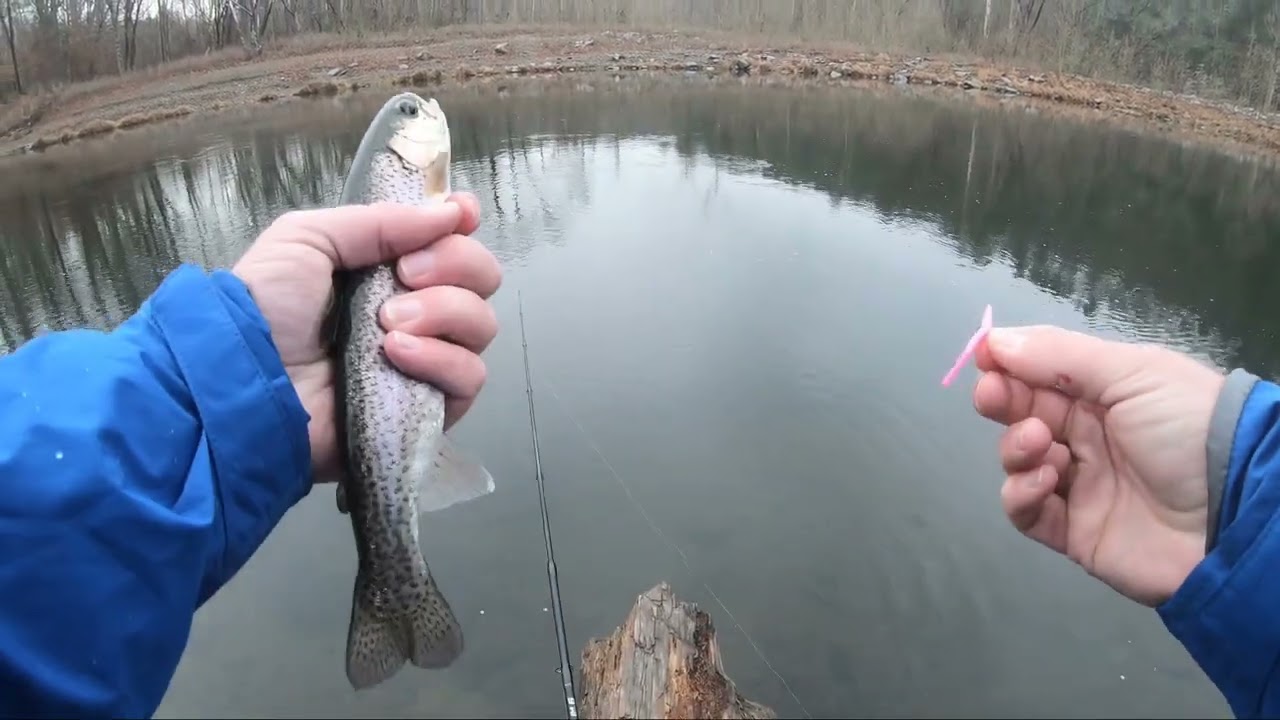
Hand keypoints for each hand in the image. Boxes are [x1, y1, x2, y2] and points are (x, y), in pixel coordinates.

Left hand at [231, 194, 501, 481]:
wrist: (250, 377)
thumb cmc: (269, 306)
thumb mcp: (308, 238)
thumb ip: (379, 221)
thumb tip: (453, 211)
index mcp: (390, 267)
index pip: (454, 240)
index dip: (463, 223)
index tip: (462, 214)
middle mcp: (420, 309)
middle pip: (482, 276)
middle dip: (453, 263)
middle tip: (405, 274)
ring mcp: (430, 359)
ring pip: (481, 324)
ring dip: (442, 311)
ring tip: (387, 324)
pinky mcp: (432, 406)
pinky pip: (469, 375)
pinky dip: (440, 359)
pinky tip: (396, 354)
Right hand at [972, 325, 1225, 605]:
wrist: (1232, 513)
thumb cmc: (1186, 427)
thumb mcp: (1133, 373)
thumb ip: (1059, 356)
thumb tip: (993, 340)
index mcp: (1108, 393)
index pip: (1043, 373)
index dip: (1009, 364)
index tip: (983, 358)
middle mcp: (1090, 436)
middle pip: (1023, 413)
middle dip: (1003, 401)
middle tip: (994, 398)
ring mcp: (1080, 484)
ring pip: (1019, 460)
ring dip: (1016, 448)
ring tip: (1040, 445)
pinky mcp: (1073, 530)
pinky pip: (1026, 511)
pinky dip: (1022, 494)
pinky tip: (1045, 480)